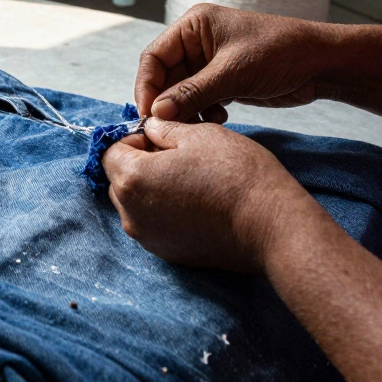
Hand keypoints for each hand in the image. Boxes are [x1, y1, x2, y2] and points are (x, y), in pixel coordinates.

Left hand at [100, 117, 318, 273]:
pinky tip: (198, 202)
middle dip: (140, 163)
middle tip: (179, 156)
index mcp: (132, 180)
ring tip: (191, 179)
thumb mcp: (198, 134)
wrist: (270, 227)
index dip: (135, 137)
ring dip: (152, 188)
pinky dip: (166, 211)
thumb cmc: (236, 175)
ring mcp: (149, 239)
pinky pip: (154, 225)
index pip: (111, 150)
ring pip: (136, 204)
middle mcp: (131, 215)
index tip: (163, 136)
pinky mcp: (168, 254)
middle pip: (119, 180)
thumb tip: (149, 128)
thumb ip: (163, 129)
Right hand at [135, 4, 336, 122]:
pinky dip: (202, 113)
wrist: (320, 64)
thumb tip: (157, 112)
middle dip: (167, 103)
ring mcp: (209, 63)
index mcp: (194, 26)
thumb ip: (192, 92)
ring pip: (180, 92)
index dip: (146, 85)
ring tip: (199, 124)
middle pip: (164, 77)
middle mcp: (197, 42)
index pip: (153, 56)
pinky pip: (198, 100)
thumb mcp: (233, 72)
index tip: (148, 114)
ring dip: (186, 111)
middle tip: (170, 128)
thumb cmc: (281, 52)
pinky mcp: (222, 81)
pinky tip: (219, 118)